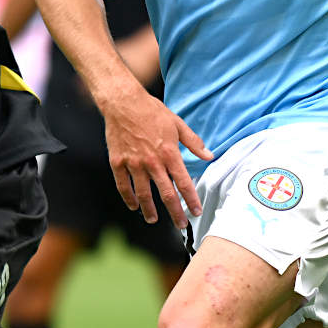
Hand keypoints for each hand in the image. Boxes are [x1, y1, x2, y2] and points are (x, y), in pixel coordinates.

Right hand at [103, 87, 211, 223]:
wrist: (123, 102)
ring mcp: (134, 163)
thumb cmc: (151, 111)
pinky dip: (128, 198)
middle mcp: (152, 161)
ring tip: (153, 219)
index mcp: (169, 153)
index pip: (183, 182)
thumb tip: (209, 155)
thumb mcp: (177, 123)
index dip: (191, 199)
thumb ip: (194, 142)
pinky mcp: (118, 162)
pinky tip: (133, 205)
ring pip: (143, 194)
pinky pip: (123, 185)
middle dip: (175, 212)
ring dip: (149, 210)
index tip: (195, 211)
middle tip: (180, 224)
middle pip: (166, 194)